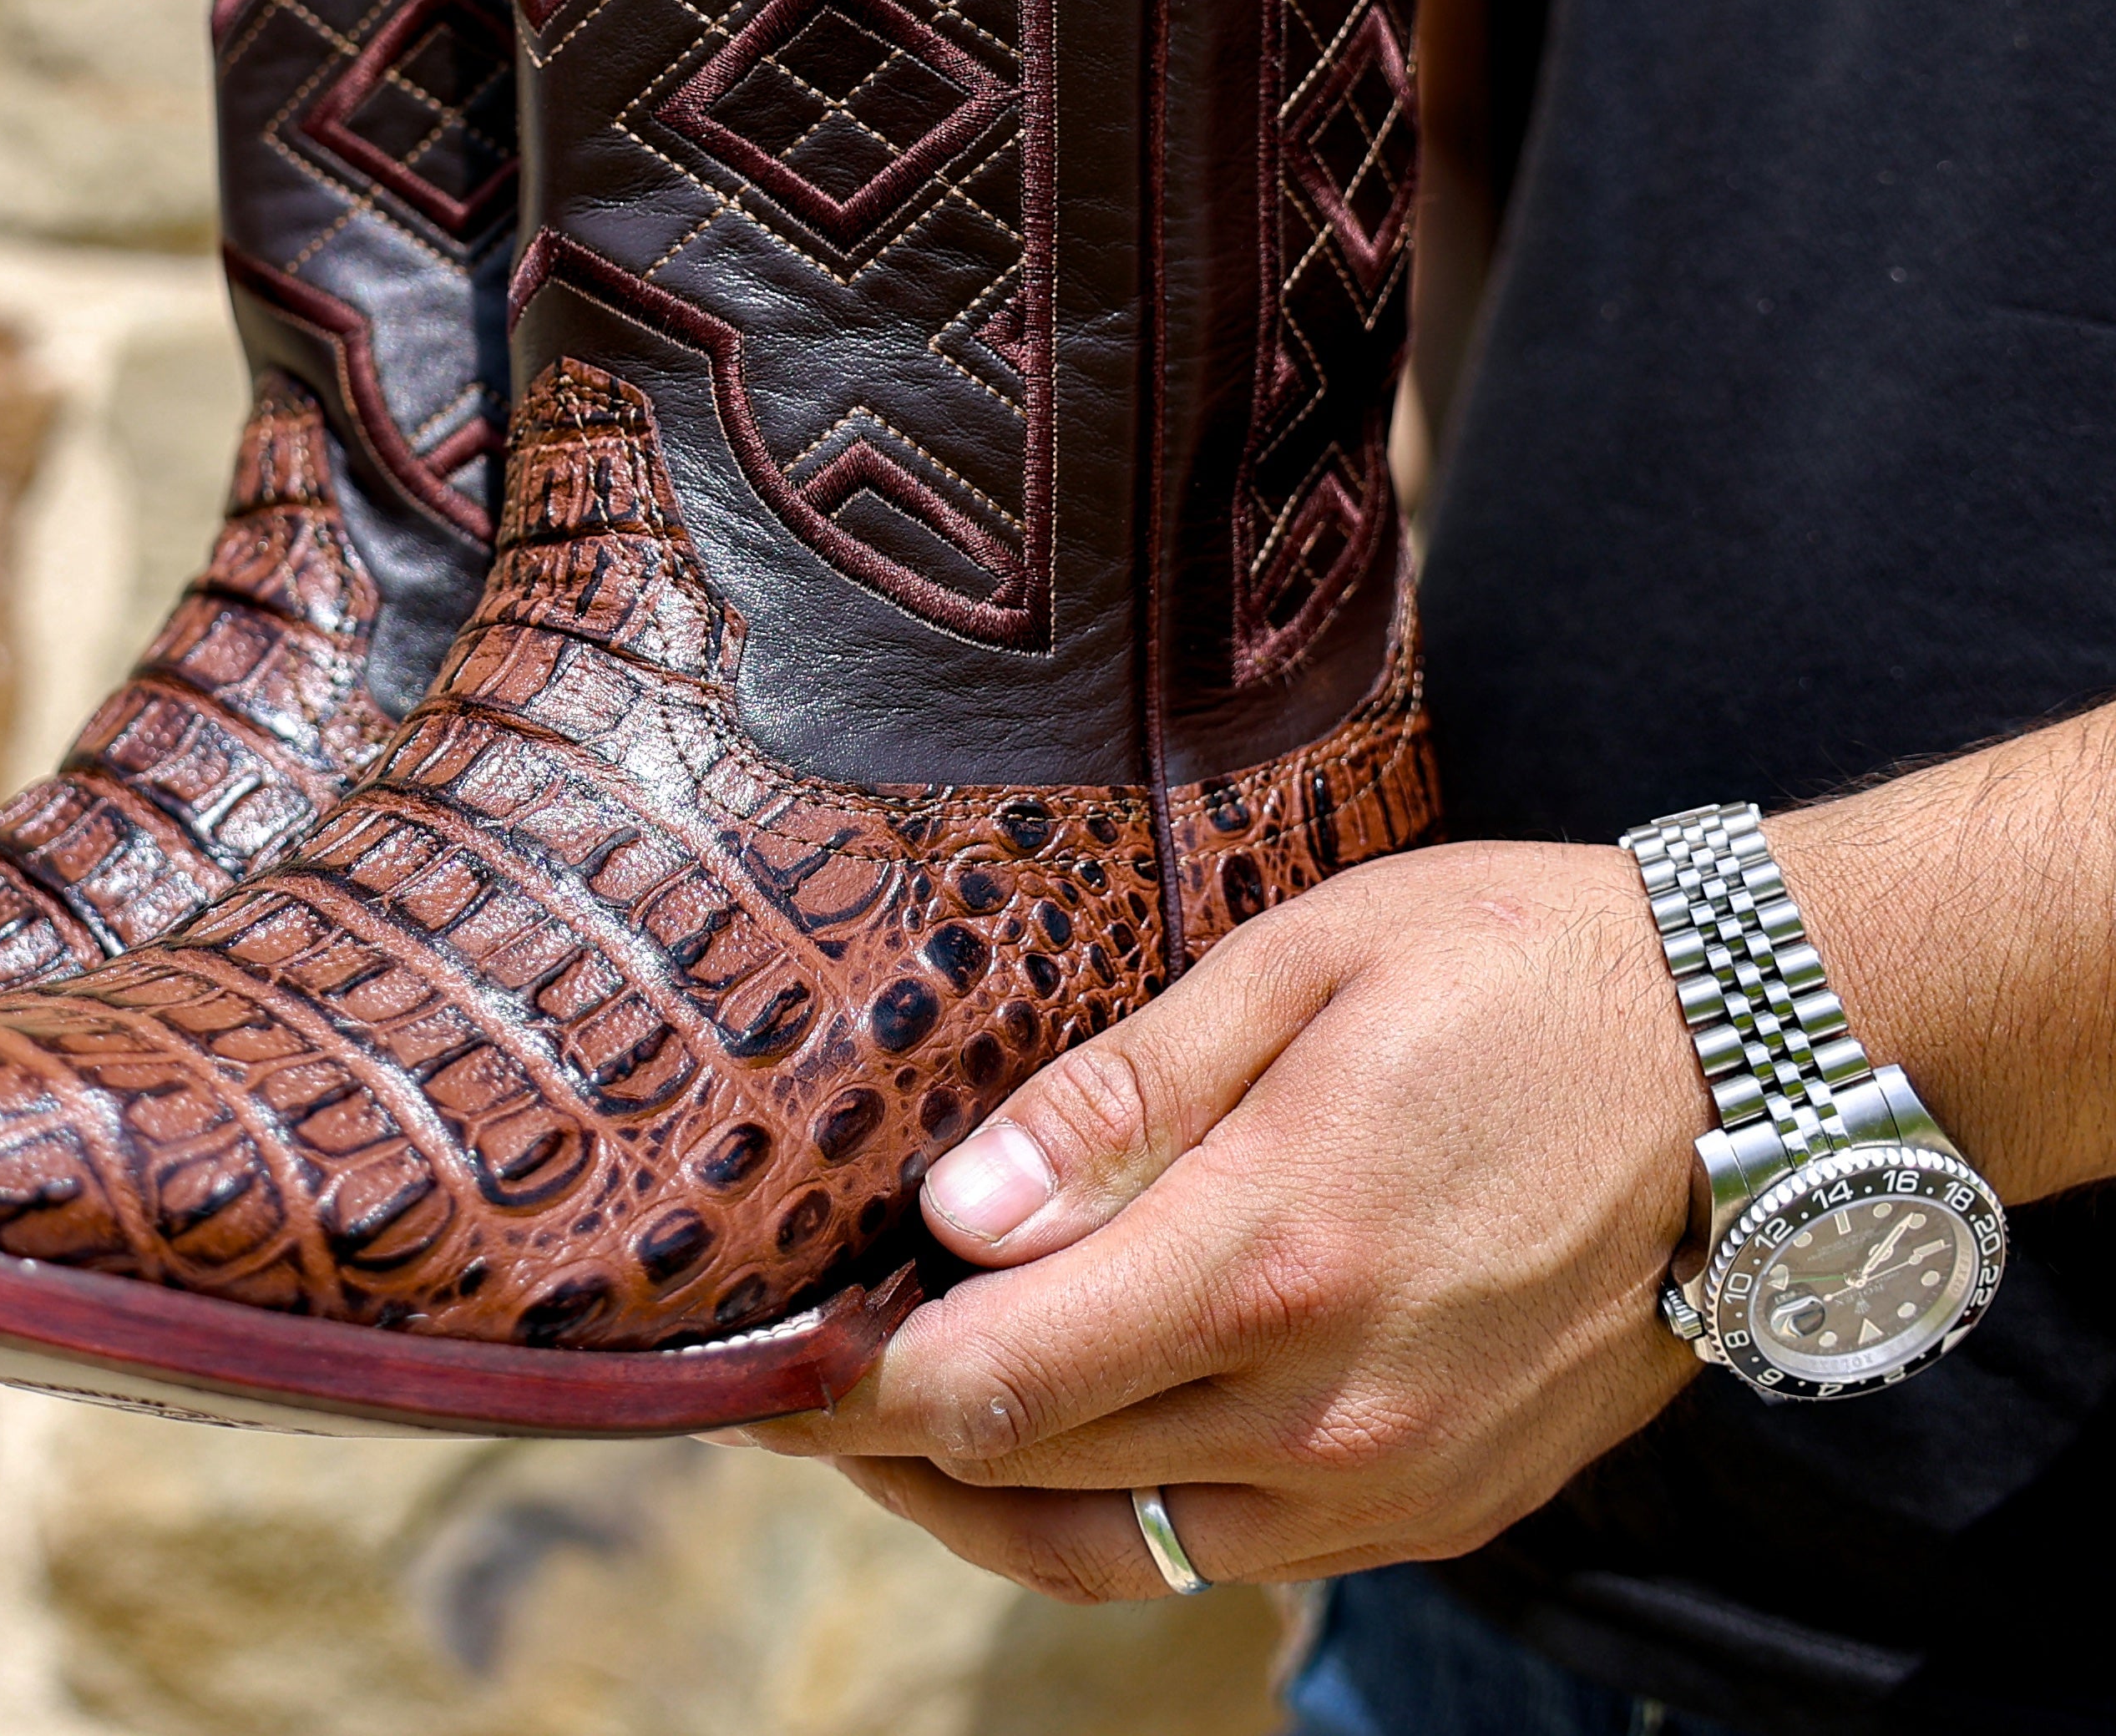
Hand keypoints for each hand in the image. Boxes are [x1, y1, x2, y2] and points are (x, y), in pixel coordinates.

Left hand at [736, 840, 1712, 1598]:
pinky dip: (1123, 1512)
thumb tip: (952, 1214)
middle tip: (799, 1370)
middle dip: (892, 1435)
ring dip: (993, 1494)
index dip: (852, 1385)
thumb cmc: (1512, 972)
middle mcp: (1328, 1409)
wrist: (1755, 1063)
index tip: (768, 1353)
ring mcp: (1394, 1482)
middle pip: (1034, 1475)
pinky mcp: (1444, 1506)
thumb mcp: (1294, 969)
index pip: (993, 1381)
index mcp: (1271, 1259)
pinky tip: (1070, 1430)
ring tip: (900, 1418)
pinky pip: (1234, 1553)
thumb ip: (1117, 1103)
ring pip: (1125, 1548)